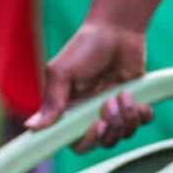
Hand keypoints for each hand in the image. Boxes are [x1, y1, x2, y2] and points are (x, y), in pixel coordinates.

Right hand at [27, 19, 150, 152]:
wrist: (117, 29)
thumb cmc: (85, 47)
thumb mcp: (62, 72)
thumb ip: (51, 101)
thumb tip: (30, 127)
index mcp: (70, 111)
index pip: (77, 142)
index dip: (88, 141)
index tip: (96, 125)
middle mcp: (91, 114)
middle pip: (104, 142)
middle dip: (111, 127)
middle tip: (110, 103)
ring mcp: (114, 109)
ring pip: (124, 133)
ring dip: (127, 117)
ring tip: (124, 93)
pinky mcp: (134, 102)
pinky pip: (141, 123)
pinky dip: (142, 115)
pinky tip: (138, 99)